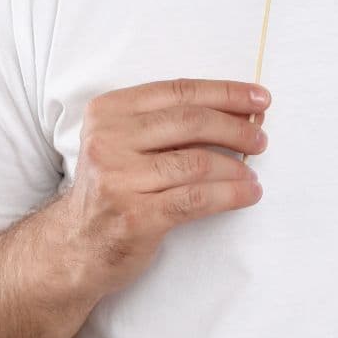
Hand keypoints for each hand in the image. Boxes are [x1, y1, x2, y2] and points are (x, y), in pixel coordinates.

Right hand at [52, 78, 270, 294]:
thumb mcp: (125, 142)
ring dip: (236, 167)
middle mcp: (108, 140)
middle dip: (236, 128)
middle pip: (190, 121)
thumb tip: (242, 113)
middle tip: (261, 138)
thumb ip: (169, 123)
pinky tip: (249, 193)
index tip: (259, 99)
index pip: (178, 91)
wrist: (76, 245)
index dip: (225, 92)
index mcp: (108, 111)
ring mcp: (120, 179)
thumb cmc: (114, 187)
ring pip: (197, 163)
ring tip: (253, 173)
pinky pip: (196, 199)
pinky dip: (230, 194)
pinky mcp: (136, 216)